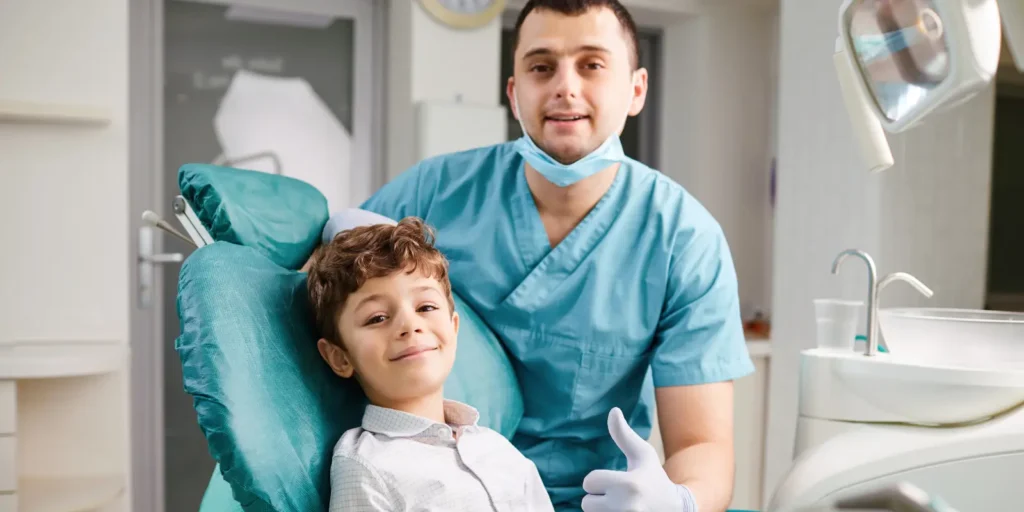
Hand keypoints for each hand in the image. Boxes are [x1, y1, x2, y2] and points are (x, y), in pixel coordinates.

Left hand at [581, 407, 696, 511]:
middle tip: (618, 497)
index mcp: (628, 485)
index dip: (598, 480)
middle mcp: (626, 507)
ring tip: (621, 507)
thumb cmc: (655, 479)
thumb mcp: (643, 455)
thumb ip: (623, 435)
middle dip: (598, 499)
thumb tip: (613, 410)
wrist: (675, 510)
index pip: (589, 482)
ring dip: (602, 511)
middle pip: (586, 503)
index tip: (614, 482)